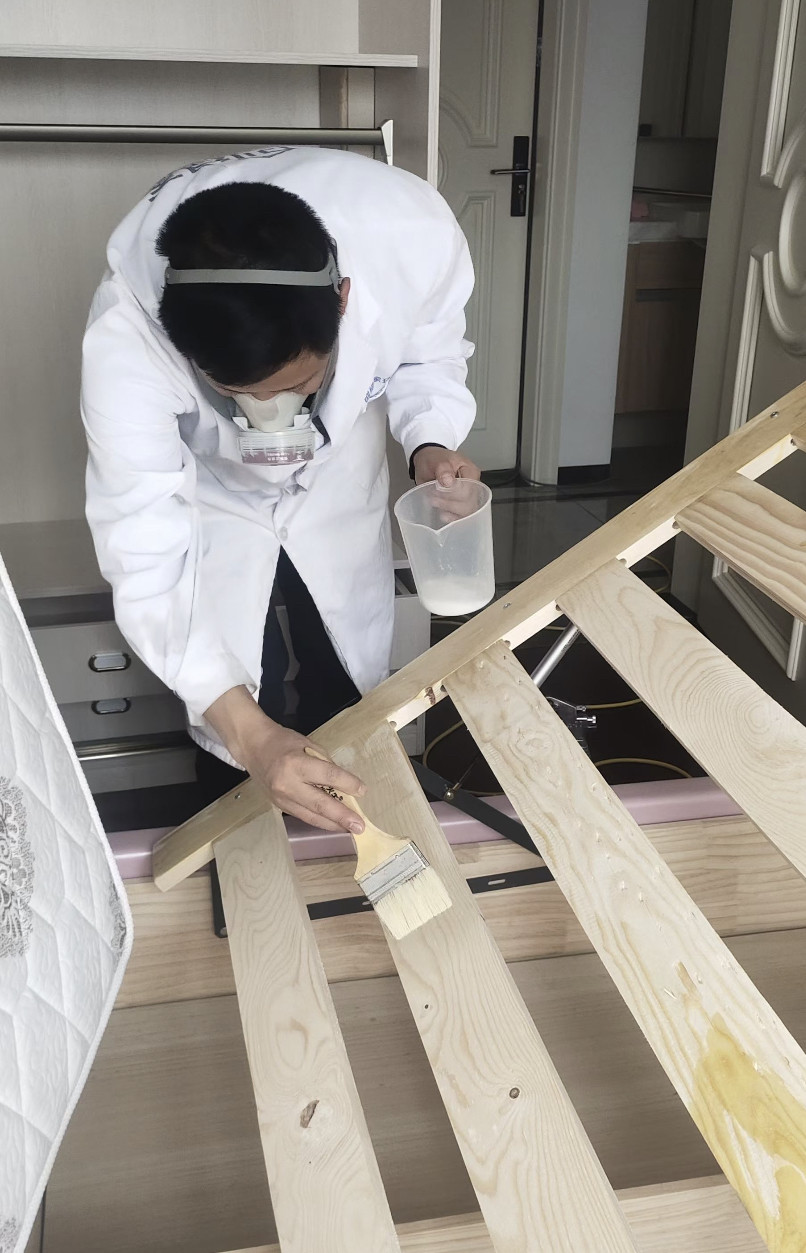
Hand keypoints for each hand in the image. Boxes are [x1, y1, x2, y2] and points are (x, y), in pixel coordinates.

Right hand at [204, 686, 365, 832]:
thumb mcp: (308, 745)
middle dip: (341, 816)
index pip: (327, 775)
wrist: (253, 747)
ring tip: (351, 830)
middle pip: (319, 804)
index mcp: (296, 763)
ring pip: (311, 816)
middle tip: (359, 826)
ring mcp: (281, 798)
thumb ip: (325, 764)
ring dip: (333, 824)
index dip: (347, 784)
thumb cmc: (284, 742)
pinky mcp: (278, 806)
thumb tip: (344, 786)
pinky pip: (303, 816)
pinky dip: (319, 821)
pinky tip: (333, 824)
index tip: (363, 791)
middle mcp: (287, 784)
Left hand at [411, 446, 483, 521]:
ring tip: (436, 503)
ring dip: (450, 511)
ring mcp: (467, 496)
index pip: (469, 489)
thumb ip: (443, 469)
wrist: (428, 464)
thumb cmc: (435, 460)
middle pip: (469, 503)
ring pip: (466, 512)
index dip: (454, 493)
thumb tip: (448, 481)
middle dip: (450, 503)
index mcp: (471, 471)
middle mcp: (473, 485)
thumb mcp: (437, 459)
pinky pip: (461, 516)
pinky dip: (452, 518)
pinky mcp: (460, 505)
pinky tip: (443, 514)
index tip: (438, 488)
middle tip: (434, 498)